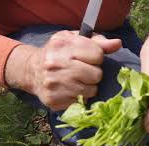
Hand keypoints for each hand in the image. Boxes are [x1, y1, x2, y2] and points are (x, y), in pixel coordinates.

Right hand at [5, 31, 121, 110]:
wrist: (31, 70)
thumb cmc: (59, 53)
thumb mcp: (74, 40)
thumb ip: (98, 42)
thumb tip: (117, 44)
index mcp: (63, 45)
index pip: (98, 55)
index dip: (97, 58)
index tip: (89, 58)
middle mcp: (56, 64)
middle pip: (96, 75)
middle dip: (94, 73)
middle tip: (84, 72)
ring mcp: (54, 84)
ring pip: (91, 91)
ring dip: (89, 87)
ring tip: (78, 81)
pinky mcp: (53, 100)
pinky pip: (81, 102)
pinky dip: (79, 97)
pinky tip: (70, 90)